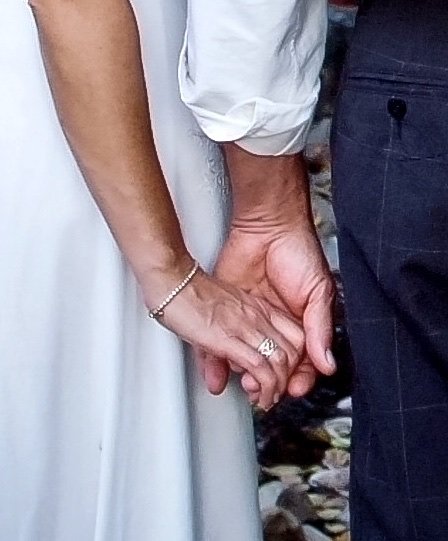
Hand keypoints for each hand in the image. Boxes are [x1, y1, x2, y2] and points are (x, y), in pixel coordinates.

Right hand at [146, 261, 303, 409]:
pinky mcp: (228, 339)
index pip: (295, 335)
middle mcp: (257, 316)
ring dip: (277, 389)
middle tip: (274, 394)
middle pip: (293, 352)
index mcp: (258, 308)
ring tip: (266, 401)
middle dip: (288, 380)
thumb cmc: (189, 294)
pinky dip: (264, 388)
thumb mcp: (217, 320)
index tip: (283, 377)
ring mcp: (245, 326)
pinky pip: (258, 367)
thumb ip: (223, 349)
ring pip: (280, 362)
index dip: (295, 362)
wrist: (173, 281)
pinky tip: (258, 398)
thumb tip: (218, 378)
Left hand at [204, 221, 335, 401]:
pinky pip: (221, 340)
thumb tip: (327, 363)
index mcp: (300, 324)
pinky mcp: (228, 312)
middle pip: (271, 366)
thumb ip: (320, 329)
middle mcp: (275, 326)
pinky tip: (219, 371)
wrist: (267, 225)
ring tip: (244, 383)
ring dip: (244, 374)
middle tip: (264, 393)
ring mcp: (250, 321)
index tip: (290, 389)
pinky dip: (218, 358)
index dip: (297, 378)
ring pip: (245, 358)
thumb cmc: (299, 253)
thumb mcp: (319, 292)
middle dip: (269, 383)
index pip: (301, 362)